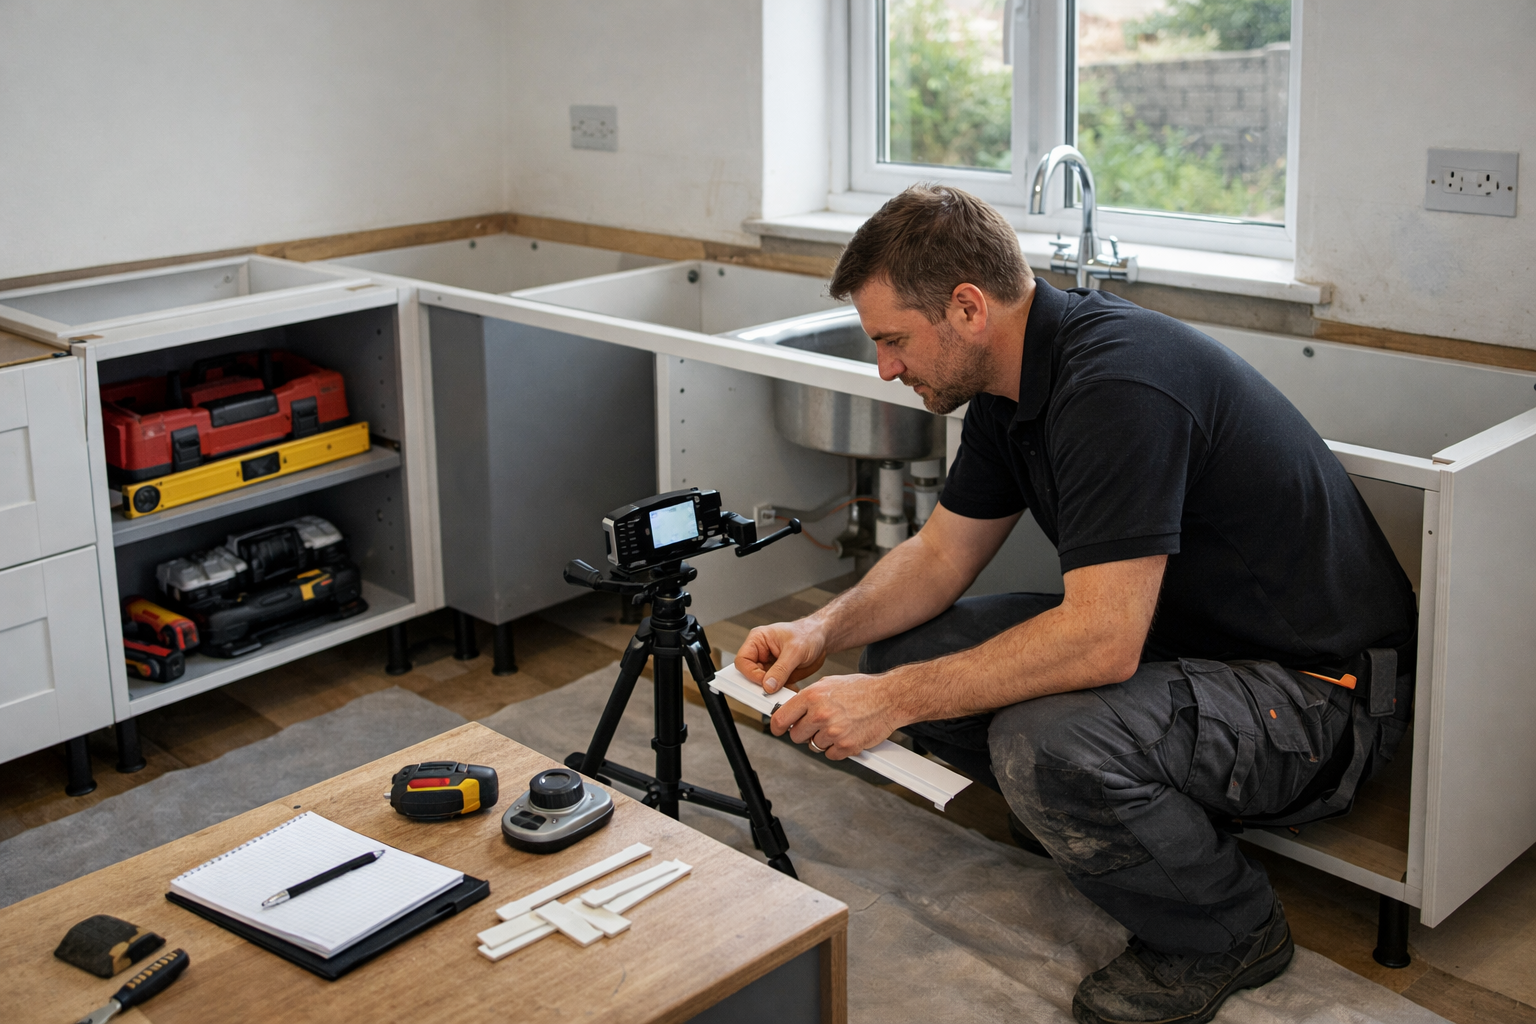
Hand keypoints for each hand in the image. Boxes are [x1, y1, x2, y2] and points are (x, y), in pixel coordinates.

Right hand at [734, 620, 830, 693]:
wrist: (822, 638)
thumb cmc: (808, 633)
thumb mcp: (795, 650)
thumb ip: (781, 669)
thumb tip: (768, 685)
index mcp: (758, 640)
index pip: (743, 661)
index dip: (751, 674)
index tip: (764, 683)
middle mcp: (760, 653)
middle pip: (750, 674)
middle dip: (761, 685)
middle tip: (772, 692)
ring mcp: (769, 664)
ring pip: (762, 684)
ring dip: (773, 690)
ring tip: (786, 690)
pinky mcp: (778, 674)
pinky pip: (775, 687)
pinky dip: (782, 691)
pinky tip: (791, 689)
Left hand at [769, 673, 898, 759]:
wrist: (889, 697)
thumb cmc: (862, 689)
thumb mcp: (829, 683)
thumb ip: (808, 697)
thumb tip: (792, 709)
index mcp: (813, 696)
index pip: (782, 718)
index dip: (777, 725)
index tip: (778, 729)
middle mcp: (821, 714)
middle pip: (796, 736)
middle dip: (804, 732)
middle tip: (817, 725)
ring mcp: (834, 732)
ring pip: (814, 746)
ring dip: (823, 740)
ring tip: (838, 726)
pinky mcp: (846, 746)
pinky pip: (830, 755)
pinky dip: (836, 748)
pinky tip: (846, 734)